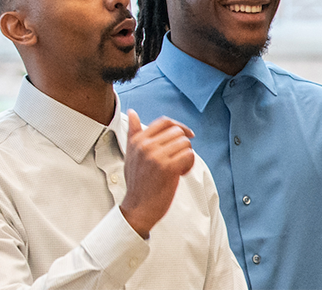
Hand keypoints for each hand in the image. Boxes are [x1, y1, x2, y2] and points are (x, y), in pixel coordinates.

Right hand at [118, 109, 195, 237]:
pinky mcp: (168, 168)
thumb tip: (133, 113)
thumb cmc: (138, 182)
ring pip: (185, 143)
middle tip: (177, 160)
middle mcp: (146, 146)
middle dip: (182, 145)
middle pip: (177, 132)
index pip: (164, 122)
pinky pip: (189, 155)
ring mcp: (156, 156)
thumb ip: (134, 133)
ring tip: (177, 168)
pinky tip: (180, 174)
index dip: (179, 126)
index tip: (187, 135)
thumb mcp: (131, 155)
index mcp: (138, 140)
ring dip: (186, 156)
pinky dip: (189, 164)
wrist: (138, 207)